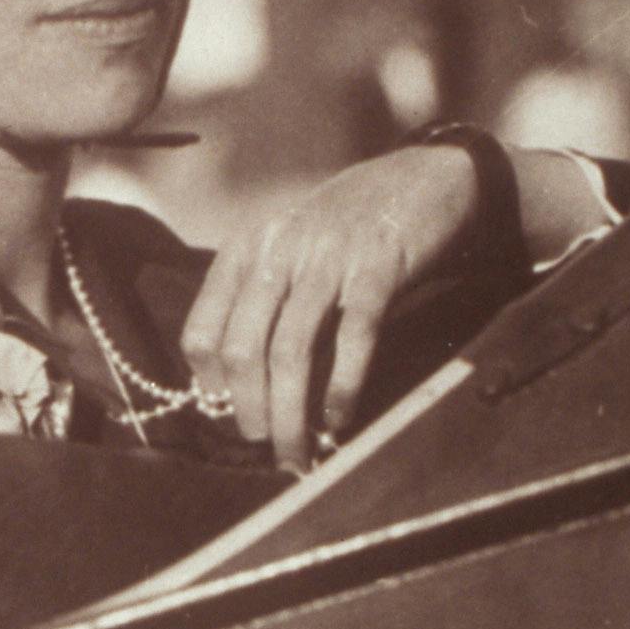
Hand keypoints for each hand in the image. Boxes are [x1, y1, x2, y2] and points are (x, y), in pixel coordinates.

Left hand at [182, 146, 481, 472]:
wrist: (425, 178)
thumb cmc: (354, 225)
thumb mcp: (293, 248)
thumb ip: (266, 297)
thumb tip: (245, 383)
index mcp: (249, 248)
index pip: (203, 330)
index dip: (210, 384)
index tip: (228, 415)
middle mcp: (279, 251)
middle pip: (242, 348)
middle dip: (249, 411)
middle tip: (266, 446)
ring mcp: (328, 259)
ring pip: (290, 352)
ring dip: (290, 413)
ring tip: (297, 450)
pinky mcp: (377, 268)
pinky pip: (351, 338)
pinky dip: (341, 387)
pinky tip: (338, 419)